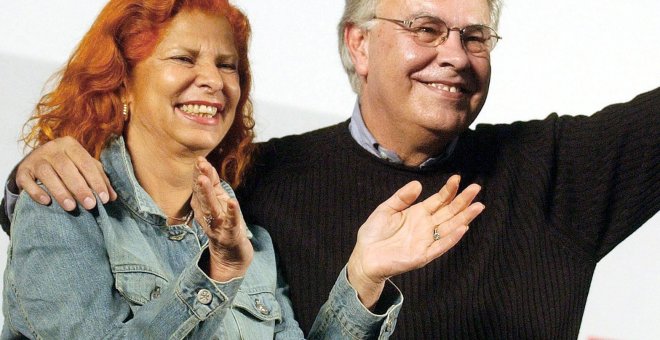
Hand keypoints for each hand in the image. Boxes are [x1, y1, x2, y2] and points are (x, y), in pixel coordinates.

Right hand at [16, 136, 116, 210]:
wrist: (37, 163)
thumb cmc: (68, 166)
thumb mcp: (84, 168)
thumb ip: (99, 179)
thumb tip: (113, 197)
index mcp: (70, 145)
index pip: (86, 163)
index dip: (96, 181)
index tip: (104, 198)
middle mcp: (51, 148)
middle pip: (66, 168)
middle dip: (80, 188)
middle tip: (90, 205)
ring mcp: (35, 159)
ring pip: (47, 173)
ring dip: (60, 191)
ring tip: (71, 207)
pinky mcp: (22, 171)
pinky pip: (27, 181)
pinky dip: (36, 191)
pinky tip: (46, 202)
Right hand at [191, 157, 252, 281]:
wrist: (230, 257)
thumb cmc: (224, 226)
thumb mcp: (218, 203)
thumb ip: (213, 185)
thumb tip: (205, 165)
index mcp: (204, 208)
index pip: (200, 189)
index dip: (199, 174)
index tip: (199, 160)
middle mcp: (208, 216)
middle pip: (202, 197)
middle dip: (200, 181)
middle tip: (198, 166)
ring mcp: (218, 226)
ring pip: (211, 208)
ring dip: (207, 194)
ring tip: (204, 180)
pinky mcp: (230, 235)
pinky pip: (230, 222)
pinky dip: (231, 212)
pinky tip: (232, 201)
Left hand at [347, 175, 483, 308]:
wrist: (365, 256)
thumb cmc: (374, 233)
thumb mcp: (386, 209)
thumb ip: (402, 198)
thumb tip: (418, 184)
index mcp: (418, 214)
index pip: (439, 200)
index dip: (449, 190)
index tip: (457, 178)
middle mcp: (426, 227)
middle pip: (449, 212)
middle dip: (463, 200)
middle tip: (476, 187)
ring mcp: (426, 241)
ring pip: (450, 227)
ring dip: (464, 217)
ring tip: (478, 206)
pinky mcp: (423, 255)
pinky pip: (440, 246)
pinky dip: (451, 238)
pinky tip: (462, 228)